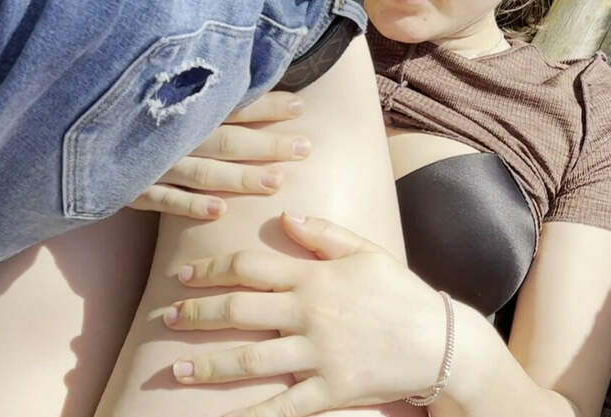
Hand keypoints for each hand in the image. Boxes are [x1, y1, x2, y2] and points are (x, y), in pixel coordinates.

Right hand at [129, 92, 311, 219]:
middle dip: (267, 144)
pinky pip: (159, 197)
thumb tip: (243, 80)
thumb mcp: (157, 91)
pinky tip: (218, 213)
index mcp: (177, 104)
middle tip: (306, 148)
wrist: (62, 129)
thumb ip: (194, 89)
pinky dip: (188, 204)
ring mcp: (146, 159)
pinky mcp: (125, 186)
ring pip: (199, 170)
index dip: (265, 106)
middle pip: (225, 137)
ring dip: (238, 177)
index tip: (300, 107)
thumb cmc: (119, 108)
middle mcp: (166, 130)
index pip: (229, 103)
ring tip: (276, 183)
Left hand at [162, 213, 446, 416]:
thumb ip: (324, 233)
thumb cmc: (401, 293)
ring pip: (251, 359)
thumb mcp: (366, 251)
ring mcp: (318, 355)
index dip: (211, 269)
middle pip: (239, 310)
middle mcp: (308, 314)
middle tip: (166, 319)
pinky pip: (285, 406)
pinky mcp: (331, 390)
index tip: (182, 275)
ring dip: (209, 364)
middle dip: (197, 314)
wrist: (444, 343)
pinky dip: (253, 416)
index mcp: (313, 278)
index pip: (249, 267)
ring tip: (177, 369)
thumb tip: (285, 213)